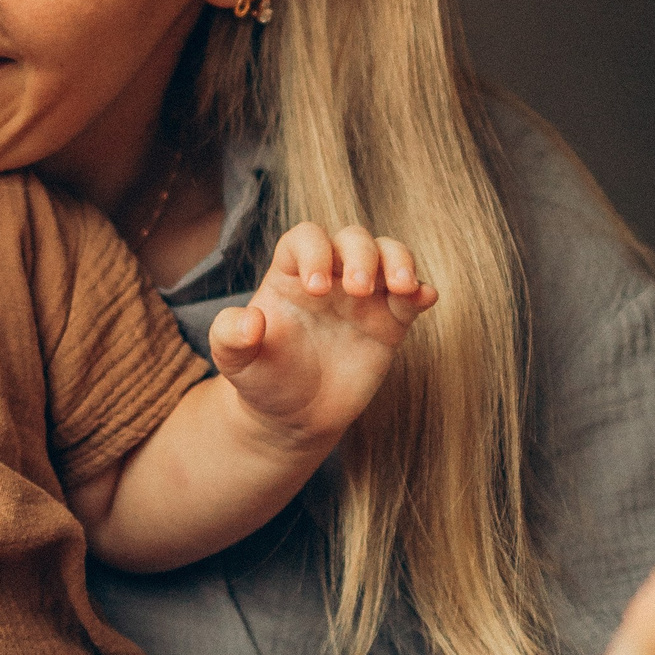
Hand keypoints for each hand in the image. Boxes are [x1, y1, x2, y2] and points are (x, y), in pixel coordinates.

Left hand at [210, 224, 437, 442]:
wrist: (293, 416)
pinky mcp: (390, 321)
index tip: (316, 287)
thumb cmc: (262, 378)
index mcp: (291, 273)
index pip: (306, 238)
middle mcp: (330, 275)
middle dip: (360, 255)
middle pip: (353, 239)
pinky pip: (411, 295)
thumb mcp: (235, 361)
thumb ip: (230, 337)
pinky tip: (424, 298)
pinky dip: (422, 290)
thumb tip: (251, 321)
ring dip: (398, 261)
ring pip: (388, 254)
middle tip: (357, 289)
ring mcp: (363, 296)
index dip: (314, 251)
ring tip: (401, 287)